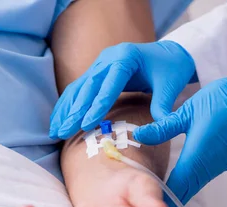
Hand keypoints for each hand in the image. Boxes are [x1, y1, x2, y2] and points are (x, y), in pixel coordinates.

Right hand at [49, 41, 195, 139]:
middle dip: (75, 111)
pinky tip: (58, 122)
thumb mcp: (170, 86)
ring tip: (55, 131)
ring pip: (77, 89)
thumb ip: (163, 106)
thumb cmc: (170, 70)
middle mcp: (107, 59)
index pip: (109, 83)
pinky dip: (67, 107)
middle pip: (87, 86)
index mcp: (126, 57)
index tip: (87, 124)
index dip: (97, 104)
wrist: (167, 55)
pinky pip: (77, 91)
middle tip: (65, 132)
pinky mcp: (95, 74)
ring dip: (65, 111)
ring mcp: (98, 65)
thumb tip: (157, 129)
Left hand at [133, 71, 226, 206]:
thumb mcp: (186, 113)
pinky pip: (201, 177)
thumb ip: (162, 128)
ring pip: (192, 185)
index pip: (174, 190)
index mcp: (194, 161)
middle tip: (148, 201)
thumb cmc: (221, 103)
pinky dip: (188, 181)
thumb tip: (138, 135)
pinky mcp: (222, 160)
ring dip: (178, 190)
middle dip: (167, 198)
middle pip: (184, 192)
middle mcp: (206, 170)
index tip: (145, 204)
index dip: (160, 198)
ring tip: (157, 190)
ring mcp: (216, 166)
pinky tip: (177, 174)